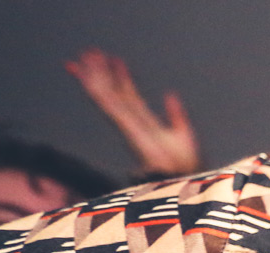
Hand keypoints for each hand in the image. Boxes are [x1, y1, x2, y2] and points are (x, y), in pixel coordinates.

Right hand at [64, 48, 200, 175]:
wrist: (186, 183)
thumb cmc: (186, 168)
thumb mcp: (184, 134)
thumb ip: (176, 114)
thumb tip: (170, 93)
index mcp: (145, 123)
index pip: (129, 95)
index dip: (121, 76)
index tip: (114, 58)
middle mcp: (133, 124)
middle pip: (113, 93)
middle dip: (101, 73)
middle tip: (88, 51)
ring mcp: (129, 128)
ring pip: (107, 97)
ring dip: (94, 77)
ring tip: (83, 57)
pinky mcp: (129, 133)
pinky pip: (111, 109)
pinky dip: (98, 94)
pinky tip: (87, 80)